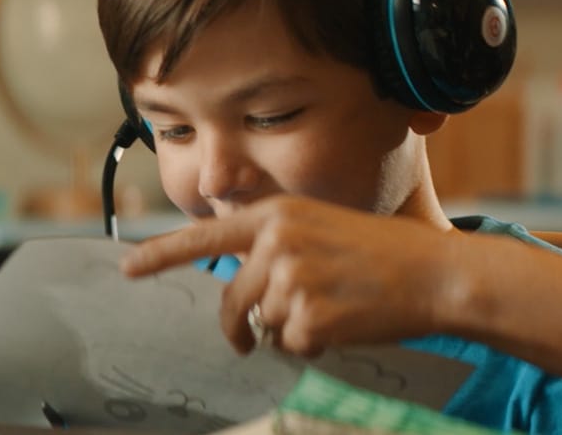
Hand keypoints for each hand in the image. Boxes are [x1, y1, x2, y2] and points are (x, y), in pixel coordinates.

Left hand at [121, 195, 466, 354]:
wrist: (434, 272)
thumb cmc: (384, 252)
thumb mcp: (324, 226)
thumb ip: (278, 243)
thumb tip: (242, 284)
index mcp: (278, 214)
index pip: (206, 236)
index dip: (162, 254)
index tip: (127, 267)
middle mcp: (277, 242)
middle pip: (232, 299)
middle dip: (238, 325)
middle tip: (248, 339)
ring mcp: (291, 280)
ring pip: (265, 325)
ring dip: (291, 328)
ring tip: (334, 307)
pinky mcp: (308, 318)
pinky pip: (291, 346)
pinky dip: (313, 345)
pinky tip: (344, 324)